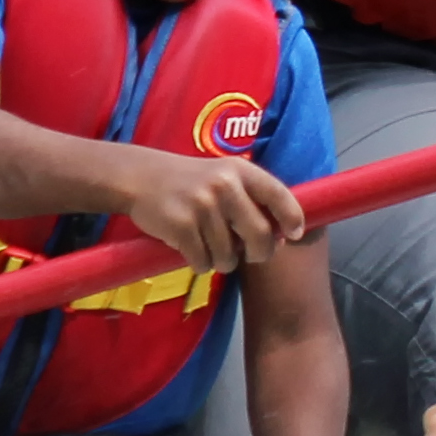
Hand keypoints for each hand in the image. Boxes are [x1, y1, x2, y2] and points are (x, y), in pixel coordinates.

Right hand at [115, 151, 303, 272]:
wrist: (140, 177)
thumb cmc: (191, 182)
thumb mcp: (224, 177)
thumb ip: (251, 200)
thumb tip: (281, 237)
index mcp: (241, 171)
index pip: (278, 195)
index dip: (292, 218)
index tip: (294, 234)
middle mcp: (225, 186)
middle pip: (259, 235)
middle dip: (260, 253)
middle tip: (250, 255)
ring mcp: (202, 206)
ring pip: (229, 255)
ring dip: (223, 261)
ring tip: (210, 247)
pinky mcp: (181, 226)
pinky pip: (203, 262)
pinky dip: (200, 264)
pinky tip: (192, 251)